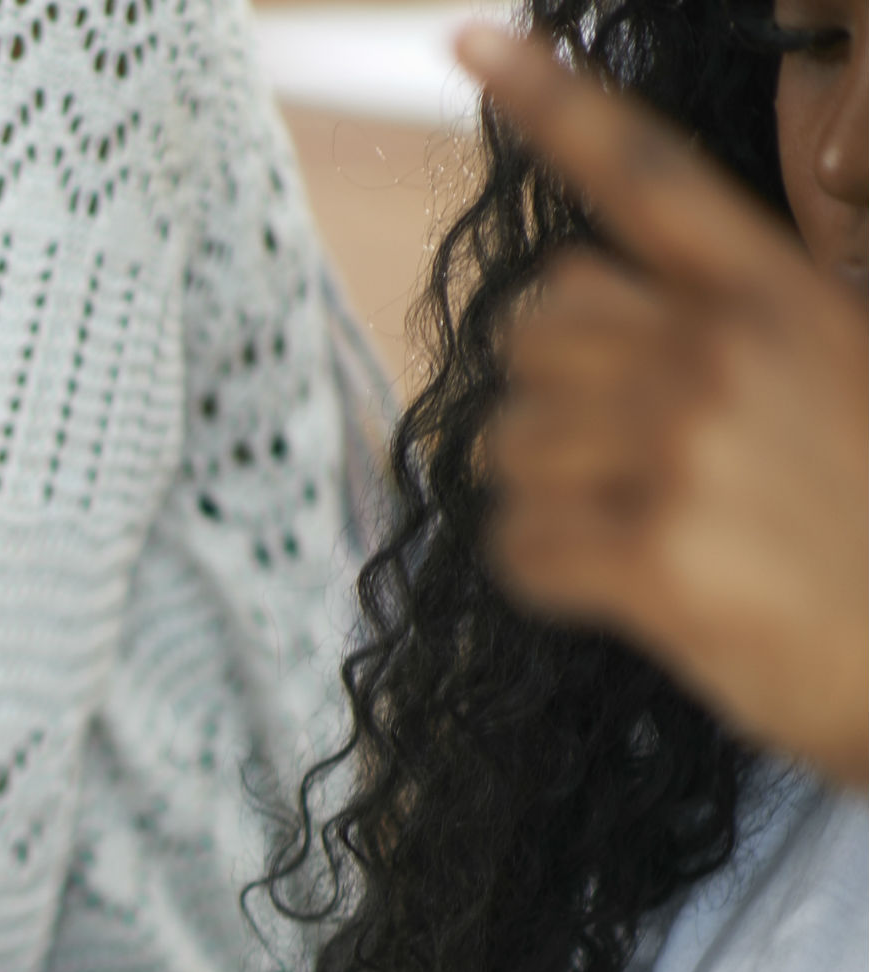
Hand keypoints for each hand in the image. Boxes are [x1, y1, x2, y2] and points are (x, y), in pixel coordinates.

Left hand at [466, 26, 868, 781]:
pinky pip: (515, 546)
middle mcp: (728, 354)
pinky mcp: (652, 555)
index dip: (552, 102)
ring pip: (505, 441)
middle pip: (532, 327)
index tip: (467, 38)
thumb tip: (591, 310)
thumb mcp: (841, 378)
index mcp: (781, 300)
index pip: (647, 177)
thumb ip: (733, 327)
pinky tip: (618, 590)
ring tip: (632, 528)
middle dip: (546, 395)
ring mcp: (687, 451)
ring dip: (541, 494)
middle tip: (614, 458)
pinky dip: (544, 575)